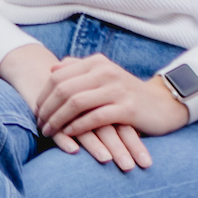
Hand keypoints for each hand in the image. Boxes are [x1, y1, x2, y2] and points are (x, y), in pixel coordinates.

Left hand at [24, 53, 189, 171]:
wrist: (162, 104)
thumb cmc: (126, 93)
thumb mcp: (103, 76)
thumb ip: (79, 70)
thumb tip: (53, 68)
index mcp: (97, 62)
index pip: (58, 76)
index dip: (43, 95)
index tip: (35, 111)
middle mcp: (106, 71)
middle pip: (64, 89)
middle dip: (47, 109)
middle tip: (39, 125)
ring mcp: (117, 89)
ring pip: (76, 102)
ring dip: (58, 120)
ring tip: (49, 132)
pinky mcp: (127, 108)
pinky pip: (95, 118)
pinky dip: (78, 127)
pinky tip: (69, 135)